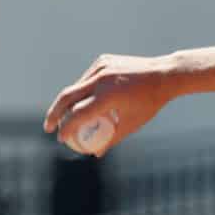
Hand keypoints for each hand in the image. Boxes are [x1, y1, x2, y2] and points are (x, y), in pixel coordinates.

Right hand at [43, 53, 177, 156]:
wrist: (165, 74)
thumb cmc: (150, 103)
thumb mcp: (132, 123)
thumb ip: (112, 139)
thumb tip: (95, 154)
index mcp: (108, 96)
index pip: (78, 114)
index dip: (66, 128)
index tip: (61, 139)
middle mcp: (101, 79)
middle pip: (66, 97)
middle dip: (54, 114)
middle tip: (49, 127)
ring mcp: (101, 67)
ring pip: (77, 86)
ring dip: (69, 102)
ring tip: (71, 116)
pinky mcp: (103, 60)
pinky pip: (88, 77)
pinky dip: (84, 89)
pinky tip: (88, 99)